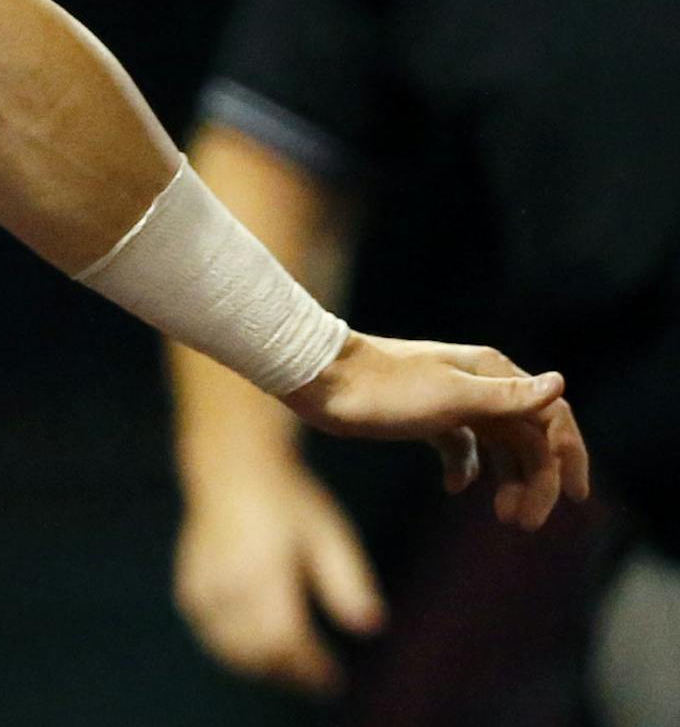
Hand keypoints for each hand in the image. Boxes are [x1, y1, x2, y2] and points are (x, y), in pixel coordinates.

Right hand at [175, 460, 383, 694]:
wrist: (231, 467)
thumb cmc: (288, 500)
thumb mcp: (329, 531)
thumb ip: (349, 579)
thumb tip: (368, 627)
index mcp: (264, 565)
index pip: (282, 635)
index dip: (308, 666)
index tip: (333, 679)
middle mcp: (227, 578)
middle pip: (255, 650)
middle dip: (288, 672)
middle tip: (315, 678)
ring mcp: (203, 583)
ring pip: (229, 648)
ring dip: (261, 666)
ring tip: (290, 667)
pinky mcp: (188, 586)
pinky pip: (210, 633)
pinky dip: (232, 648)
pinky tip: (255, 646)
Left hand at [281, 332, 591, 528]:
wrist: (320, 381)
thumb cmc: (383, 388)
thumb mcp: (450, 397)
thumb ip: (505, 397)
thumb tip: (560, 382)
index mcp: (491, 372)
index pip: (550, 415)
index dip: (569, 456)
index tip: (576, 499)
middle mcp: (478, 384)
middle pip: (527, 437)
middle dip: (535, 481)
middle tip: (523, 523)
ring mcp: (451, 401)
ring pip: (498, 445)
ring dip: (508, 480)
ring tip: (505, 517)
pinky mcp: (426, 418)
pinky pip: (463, 447)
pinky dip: (466, 469)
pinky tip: (454, 487)